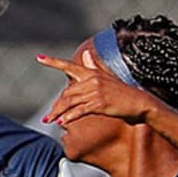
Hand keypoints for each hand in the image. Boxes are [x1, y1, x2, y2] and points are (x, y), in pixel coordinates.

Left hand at [39, 50, 153, 128]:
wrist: (138, 102)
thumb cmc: (121, 92)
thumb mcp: (106, 77)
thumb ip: (93, 68)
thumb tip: (85, 54)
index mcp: (92, 73)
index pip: (69, 66)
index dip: (53, 62)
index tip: (39, 57)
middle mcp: (92, 80)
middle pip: (66, 93)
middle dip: (55, 107)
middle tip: (47, 117)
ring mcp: (96, 91)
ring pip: (70, 102)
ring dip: (57, 113)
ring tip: (48, 121)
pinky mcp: (99, 103)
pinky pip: (79, 111)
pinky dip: (69, 117)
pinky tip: (62, 122)